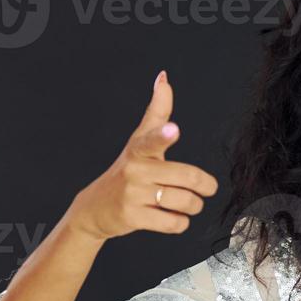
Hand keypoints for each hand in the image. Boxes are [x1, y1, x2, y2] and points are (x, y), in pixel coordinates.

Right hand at [65, 71, 220, 240]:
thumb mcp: (139, 140)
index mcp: (140, 149)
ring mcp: (132, 194)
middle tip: (204, 189)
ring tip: (186, 204)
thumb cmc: (128, 170)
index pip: (151, 139)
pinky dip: (180, 223)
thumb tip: (164, 77)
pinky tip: (171, 218)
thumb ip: (157, 112)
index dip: (163, 135)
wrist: (95, 208)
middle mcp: (135, 169)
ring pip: (185, 202)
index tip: (173, 129)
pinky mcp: (132, 217)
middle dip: (204, 187)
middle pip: (188, 178)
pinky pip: (174, 223)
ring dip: (193, 206)